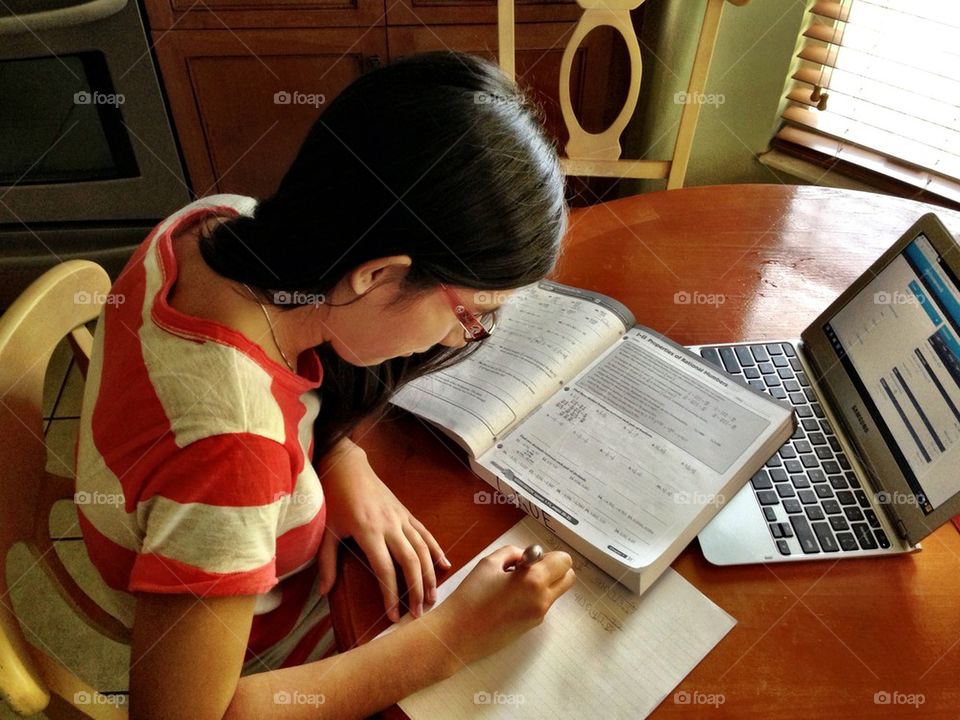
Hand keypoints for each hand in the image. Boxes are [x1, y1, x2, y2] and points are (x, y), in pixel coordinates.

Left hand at [315, 438, 451, 621]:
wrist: (347, 466)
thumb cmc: (334, 499)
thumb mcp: (327, 530)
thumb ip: (327, 563)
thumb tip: (324, 593)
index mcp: (368, 531)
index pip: (384, 569)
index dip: (390, 594)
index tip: (393, 616)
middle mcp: (390, 525)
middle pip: (410, 562)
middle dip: (417, 590)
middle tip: (419, 614)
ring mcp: (401, 518)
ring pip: (422, 549)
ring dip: (430, 574)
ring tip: (434, 597)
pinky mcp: (406, 513)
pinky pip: (425, 533)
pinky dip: (436, 549)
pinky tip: (445, 564)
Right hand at [432, 545, 574, 666]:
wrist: (458, 634)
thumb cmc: (471, 595)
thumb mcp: (489, 563)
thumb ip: (513, 553)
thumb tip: (526, 557)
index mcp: (534, 581)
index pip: (564, 561)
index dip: (549, 556)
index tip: (529, 559)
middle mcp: (542, 599)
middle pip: (568, 578)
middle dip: (554, 569)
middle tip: (528, 569)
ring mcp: (539, 616)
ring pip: (555, 592)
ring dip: (543, 583)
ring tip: (513, 585)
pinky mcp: (532, 627)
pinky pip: (542, 605)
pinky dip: (533, 597)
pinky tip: (508, 600)